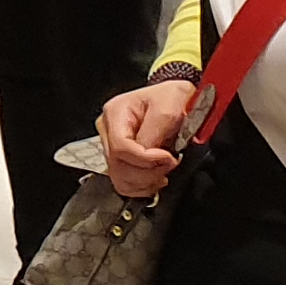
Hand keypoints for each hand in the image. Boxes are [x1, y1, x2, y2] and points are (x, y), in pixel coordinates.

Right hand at [99, 79, 194, 198]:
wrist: (176, 98)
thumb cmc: (170, 97)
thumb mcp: (167, 107)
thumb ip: (155, 132)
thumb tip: (149, 157)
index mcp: (115, 113)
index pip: (121, 147)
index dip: (145, 159)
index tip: (168, 157)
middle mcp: (109, 131)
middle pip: (117, 166)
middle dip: (148, 172)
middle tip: (169, 164)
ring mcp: (113, 147)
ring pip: (119, 179)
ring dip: (146, 182)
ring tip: (163, 171)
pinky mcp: (122, 160)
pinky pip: (125, 184)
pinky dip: (143, 187)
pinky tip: (156, 177)